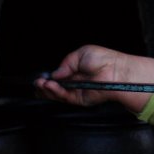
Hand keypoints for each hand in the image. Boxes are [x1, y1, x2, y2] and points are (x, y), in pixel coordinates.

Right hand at [33, 45, 153, 112]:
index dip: (48, 78)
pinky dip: (56, 92)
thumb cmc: (104, 59)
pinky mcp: (81, 99)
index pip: (58, 78)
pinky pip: (65, 98)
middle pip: (55, 88)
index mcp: (75, 71)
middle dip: (44, 86)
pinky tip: (50, 86)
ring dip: (47, 90)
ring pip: (58, 94)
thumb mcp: (81, 54)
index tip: (40, 77)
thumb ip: (66, 63)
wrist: (116, 70)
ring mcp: (77, 92)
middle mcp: (75, 83)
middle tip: (38, 82)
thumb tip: (55, 73)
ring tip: (41, 84)